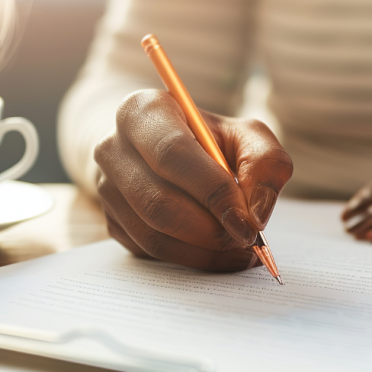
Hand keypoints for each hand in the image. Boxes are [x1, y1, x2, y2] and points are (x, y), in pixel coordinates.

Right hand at [94, 89, 293, 269]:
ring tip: (240, 249)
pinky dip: (191, 259)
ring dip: (204, 251)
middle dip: (211, 230)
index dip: (213, 192)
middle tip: (247, 239)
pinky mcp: (111, 221)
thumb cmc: (212, 141)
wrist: (168, 152)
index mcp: (143, 112)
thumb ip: (266, 164)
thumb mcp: (247, 136)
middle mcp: (112, 148)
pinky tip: (218, 252)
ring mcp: (105, 188)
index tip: (248, 223)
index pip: (173, 154)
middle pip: (159, 203)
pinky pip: (150, 252)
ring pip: (154, 235)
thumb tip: (256, 214)